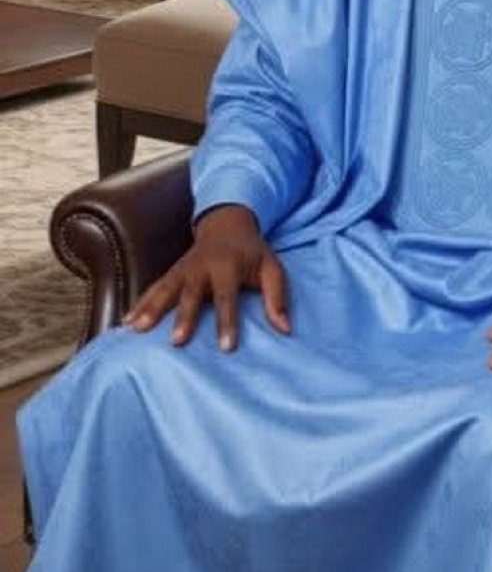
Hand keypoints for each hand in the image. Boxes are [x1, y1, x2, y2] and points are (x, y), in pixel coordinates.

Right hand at [123, 204, 289, 350]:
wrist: (228, 223)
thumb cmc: (252, 253)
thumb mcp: (271, 268)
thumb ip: (277, 297)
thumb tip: (285, 329)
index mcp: (228, 265)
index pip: (228, 297)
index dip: (227, 322)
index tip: (227, 348)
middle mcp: (201, 266)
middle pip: (191, 293)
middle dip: (184, 317)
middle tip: (176, 342)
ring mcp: (183, 268)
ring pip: (165, 288)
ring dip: (151, 308)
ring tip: (137, 329)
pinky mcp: (172, 272)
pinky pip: (154, 287)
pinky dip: (140, 303)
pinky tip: (125, 322)